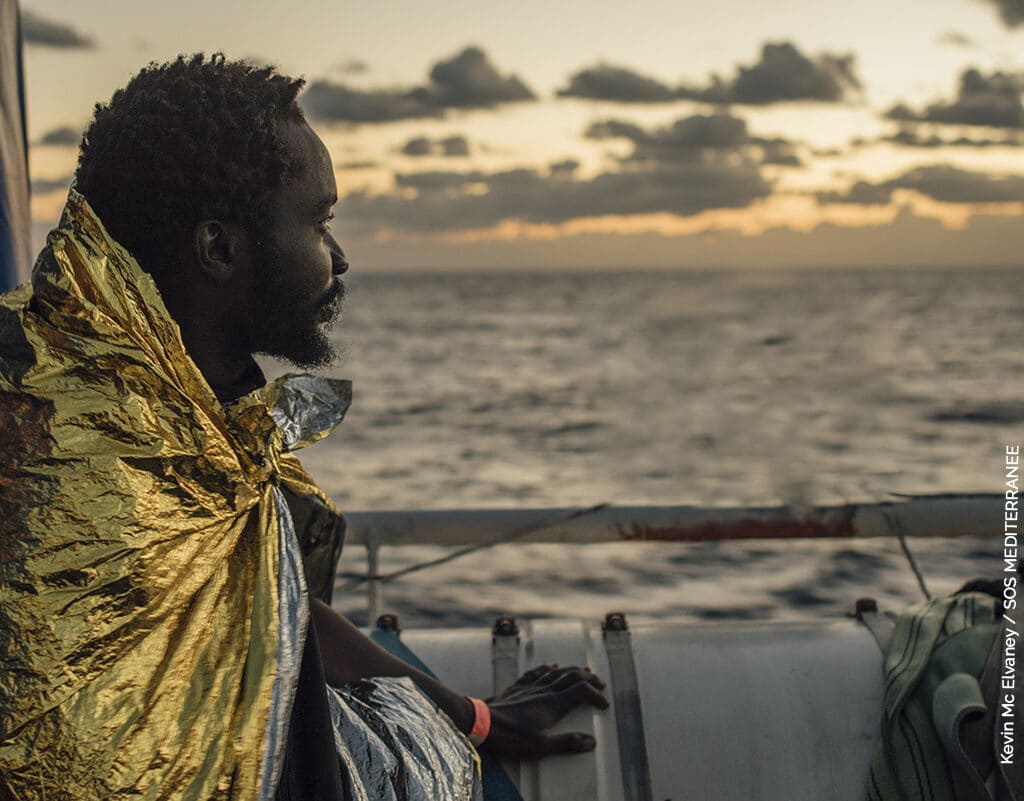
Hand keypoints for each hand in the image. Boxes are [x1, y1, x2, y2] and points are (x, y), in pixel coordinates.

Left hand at [481, 664, 608, 759]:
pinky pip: (536, 672)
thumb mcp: (540, 747)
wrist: (481, 723)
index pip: (581, 692)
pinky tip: (551, 666)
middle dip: (588, 678)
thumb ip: (566, 743)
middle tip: (600, 684)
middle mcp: (544, 690)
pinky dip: (548, 667)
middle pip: (571, 676)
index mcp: (553, 704)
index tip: (603, 705)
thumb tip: (591, 741)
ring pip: (556, 672)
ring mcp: (530, 686)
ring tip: (583, 670)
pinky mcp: (517, 686)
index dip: (596, 696)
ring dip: (572, 670)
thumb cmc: (510, 737)